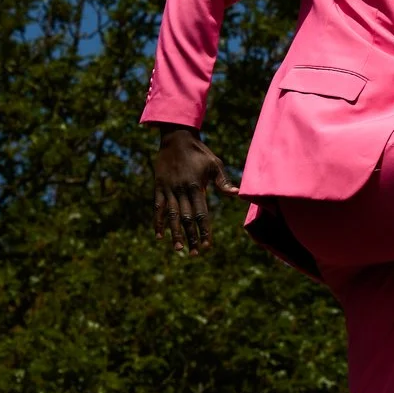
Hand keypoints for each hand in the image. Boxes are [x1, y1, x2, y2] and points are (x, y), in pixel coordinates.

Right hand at [152, 125, 238, 254]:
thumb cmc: (200, 152)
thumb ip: (223, 181)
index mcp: (196, 186)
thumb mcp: (214, 164)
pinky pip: (157, 208)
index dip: (204, 231)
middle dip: (191, 237)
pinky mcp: (158, 187)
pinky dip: (157, 222)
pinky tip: (160, 236)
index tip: (207, 246)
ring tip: (178, 249)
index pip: (201, 214)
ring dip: (174, 233)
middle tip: (195, 254)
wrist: (176, 138)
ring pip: (171, 216)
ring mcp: (168, 189)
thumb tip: (236, 194)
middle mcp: (181, 190)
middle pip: (186, 219)